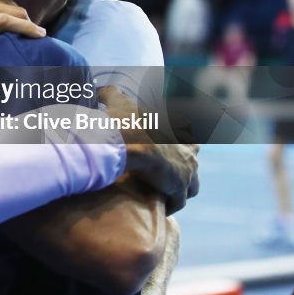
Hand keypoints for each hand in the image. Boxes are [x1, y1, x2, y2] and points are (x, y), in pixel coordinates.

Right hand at [0, 0, 44, 45]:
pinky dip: (29, 28)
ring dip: (27, 23)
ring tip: (34, 35)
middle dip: (21, 16)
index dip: (11, 6)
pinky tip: (38, 35)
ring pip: (16, 12)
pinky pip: (13, 22)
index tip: (16, 17)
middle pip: (12, 2)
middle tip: (26, 30)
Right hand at [99, 86, 199, 213]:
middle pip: (194, 156)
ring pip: (192, 183)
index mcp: (177, 129)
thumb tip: (99, 89)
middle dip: (185, 162)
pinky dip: (171, 204)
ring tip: (165, 191)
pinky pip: (179, 201)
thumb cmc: (125, 121)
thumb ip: (111, 93)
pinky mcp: (179, 188)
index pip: (187, 133)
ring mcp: (186, 170)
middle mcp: (188, 150)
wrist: (127, 142)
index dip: (181, 139)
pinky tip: (160, 206)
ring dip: (181, 187)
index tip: (174, 143)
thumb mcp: (118, 101)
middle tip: (169, 168)